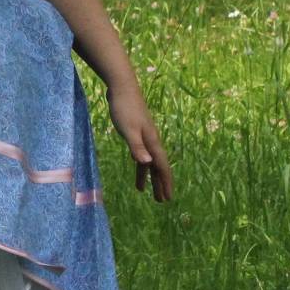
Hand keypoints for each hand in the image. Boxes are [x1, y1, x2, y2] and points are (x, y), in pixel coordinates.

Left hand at [107, 80, 173, 201]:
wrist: (122, 88)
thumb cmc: (124, 108)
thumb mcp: (128, 130)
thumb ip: (137, 147)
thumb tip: (147, 163)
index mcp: (152, 142)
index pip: (161, 167)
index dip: (165, 183)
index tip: (168, 198)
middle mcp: (151, 141)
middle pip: (158, 167)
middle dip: (160, 184)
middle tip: (161, 201)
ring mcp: (145, 137)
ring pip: (149, 162)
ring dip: (149, 177)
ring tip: (146, 192)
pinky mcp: (137, 133)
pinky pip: (141, 154)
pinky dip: (140, 164)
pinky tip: (138, 168)